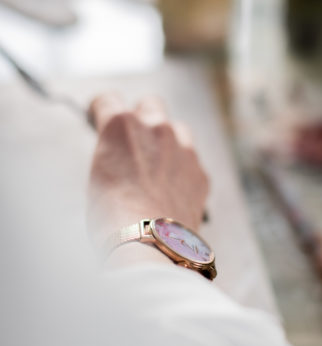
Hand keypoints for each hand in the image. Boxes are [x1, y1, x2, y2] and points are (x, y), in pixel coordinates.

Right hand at [87, 94, 208, 252]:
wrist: (148, 246)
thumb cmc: (111, 218)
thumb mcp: (97, 176)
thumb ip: (111, 153)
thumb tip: (118, 155)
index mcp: (120, 126)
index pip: (107, 100)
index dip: (102, 110)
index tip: (101, 118)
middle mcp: (156, 128)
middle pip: (150, 104)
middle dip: (142, 117)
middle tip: (134, 142)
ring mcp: (184, 148)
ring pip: (177, 129)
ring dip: (167, 141)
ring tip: (156, 170)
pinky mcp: (200, 172)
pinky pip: (192, 160)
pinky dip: (183, 170)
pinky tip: (172, 192)